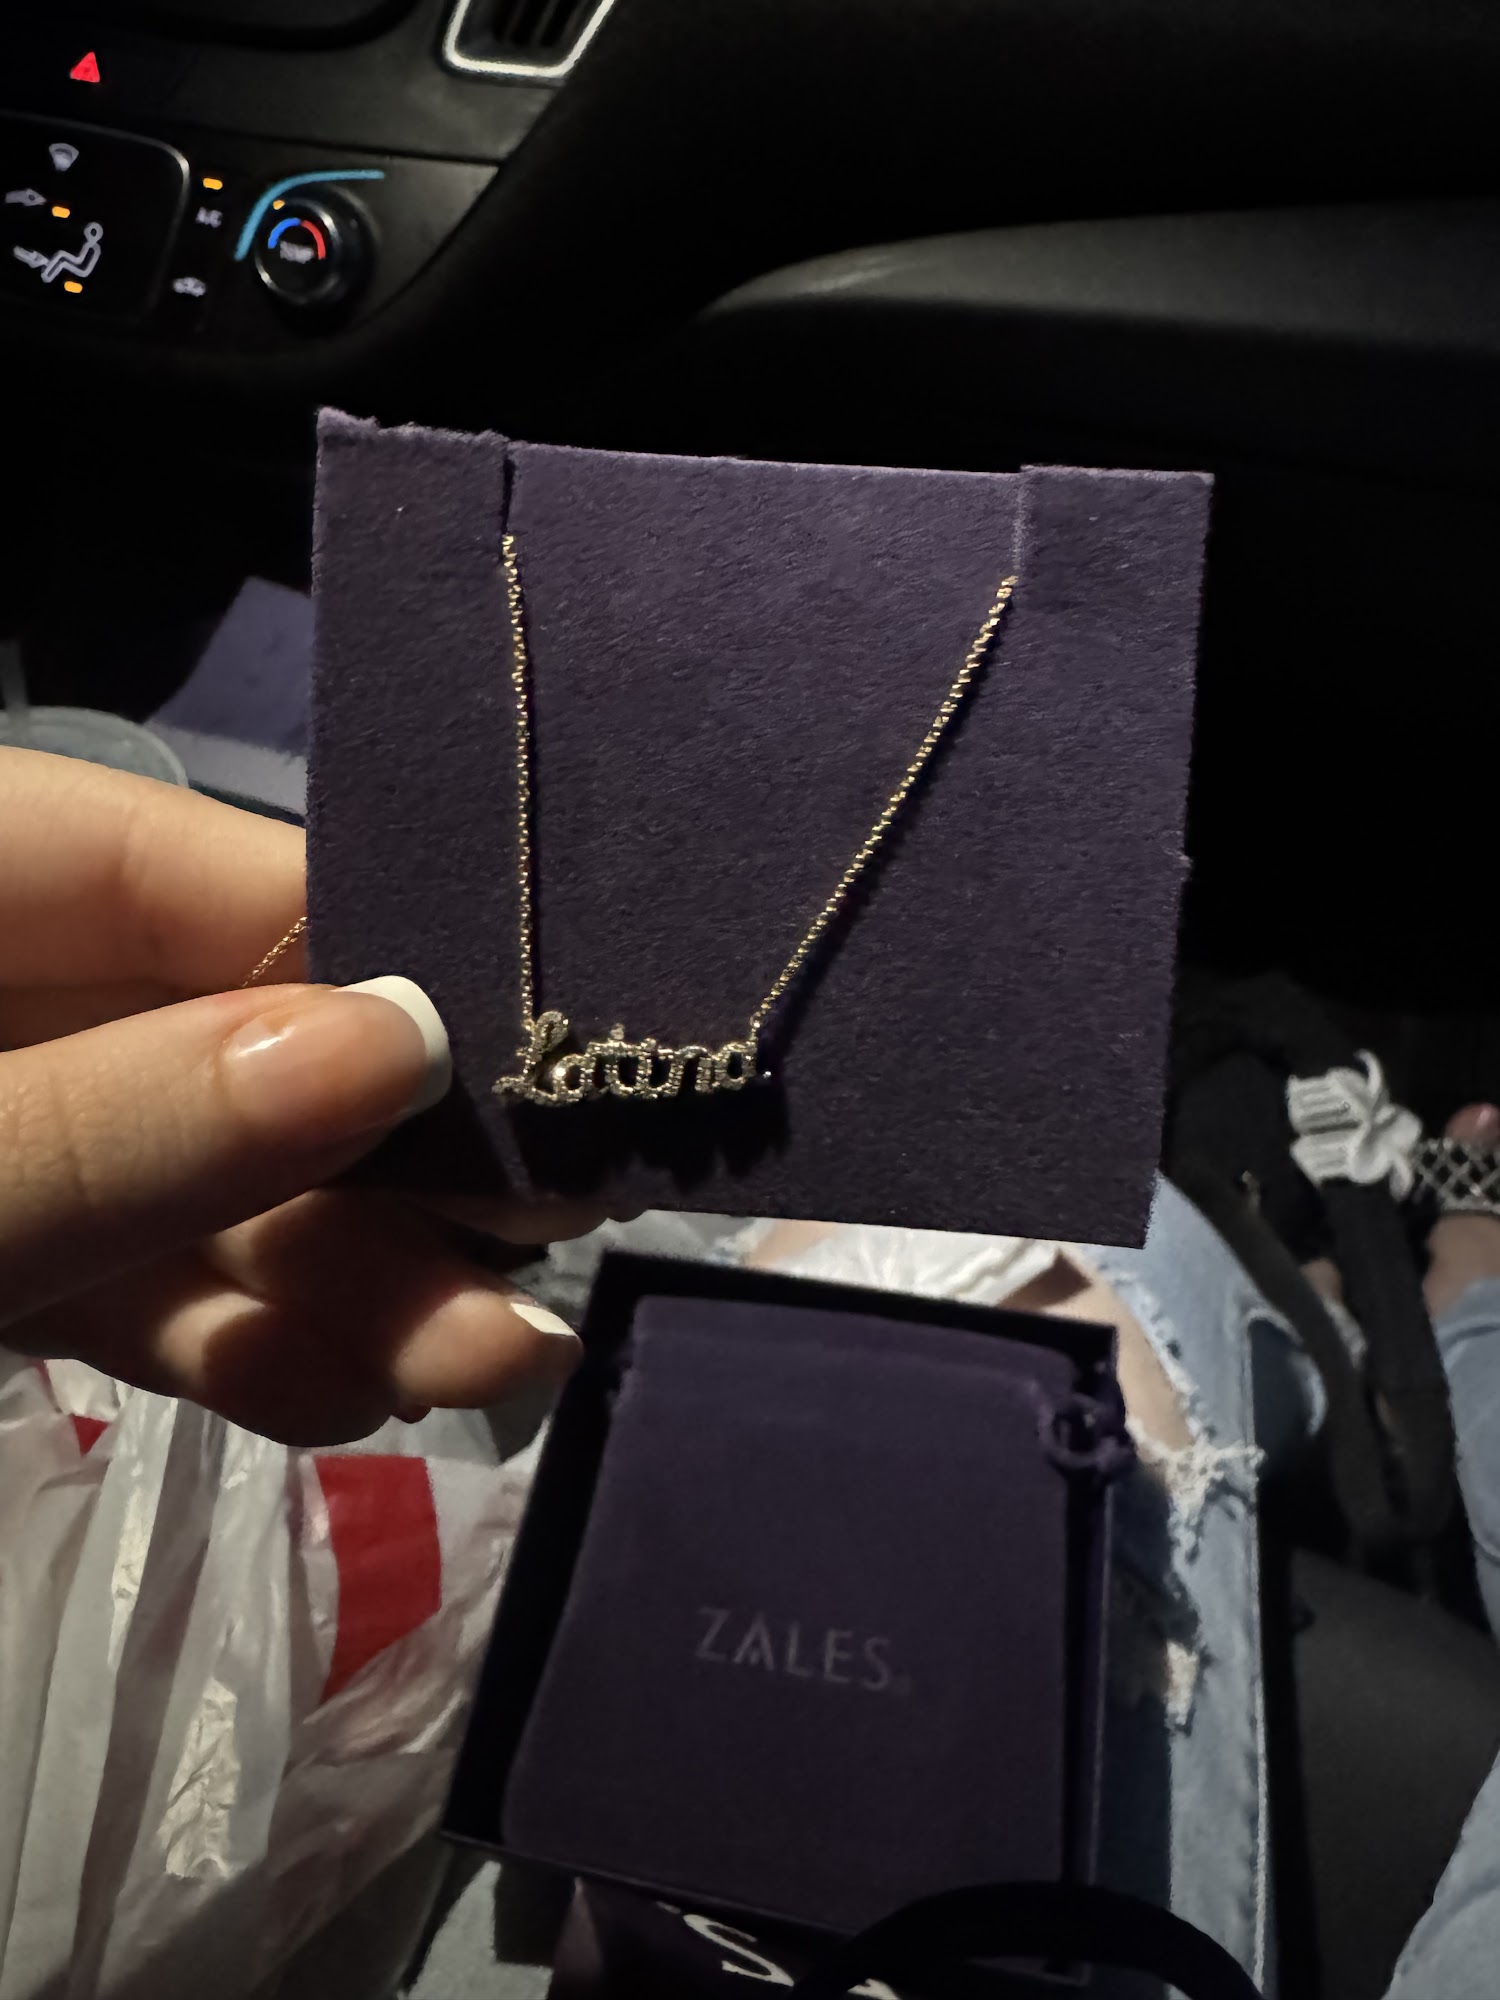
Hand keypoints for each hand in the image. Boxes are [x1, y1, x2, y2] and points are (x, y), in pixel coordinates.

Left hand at [0, 748, 599, 1443]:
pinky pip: (135, 1290)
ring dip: (344, 1286)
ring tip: (487, 1365)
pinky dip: (239, 1348)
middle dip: (381, 1159)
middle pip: (224, 1046)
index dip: (365, 952)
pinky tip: (346, 1397)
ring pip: (199, 1191)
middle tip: (549, 1234)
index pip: (188, 869)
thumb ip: (126, 1118)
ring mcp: (5, 1143)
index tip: (531, 1058)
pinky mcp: (1, 1270)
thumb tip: (407, 1038)